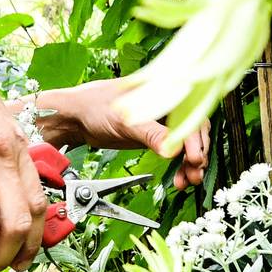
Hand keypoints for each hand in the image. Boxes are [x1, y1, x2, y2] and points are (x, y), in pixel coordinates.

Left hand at [26, 78, 208, 186]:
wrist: (75, 118)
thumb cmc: (94, 107)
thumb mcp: (125, 122)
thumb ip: (151, 135)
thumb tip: (172, 149)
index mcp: (164, 90)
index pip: (191, 114)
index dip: (196, 137)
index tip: (195, 158)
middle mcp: (168, 102)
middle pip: (194, 129)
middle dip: (197, 153)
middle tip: (194, 173)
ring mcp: (163, 119)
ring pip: (187, 141)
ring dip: (190, 162)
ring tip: (187, 181)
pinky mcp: (156, 133)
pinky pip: (176, 149)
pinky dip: (180, 164)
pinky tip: (178, 178)